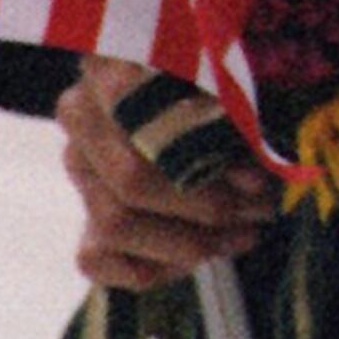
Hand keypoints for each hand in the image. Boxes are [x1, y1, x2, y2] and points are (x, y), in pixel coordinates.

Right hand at [56, 56, 275, 291]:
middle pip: (131, 181)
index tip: (256, 180)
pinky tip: (197, 259)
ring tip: (244, 234)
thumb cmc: (215, 87)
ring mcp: (79, 175)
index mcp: (110, 70)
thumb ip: (232, 120)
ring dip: (188, 241)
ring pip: (115, 223)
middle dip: (205, 206)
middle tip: (259, 211)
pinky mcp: (84, 221)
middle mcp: (82, 121)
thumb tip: (249, 181)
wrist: (176, 107)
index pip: (145, 126)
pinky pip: (95, 260)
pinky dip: (148, 268)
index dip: (204, 161)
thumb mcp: (225, 84)